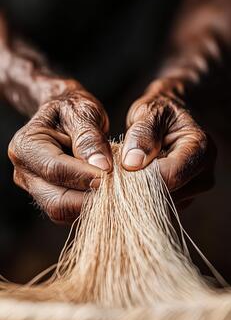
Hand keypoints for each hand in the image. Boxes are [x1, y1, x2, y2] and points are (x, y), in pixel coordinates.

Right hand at [8, 88, 111, 223]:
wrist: (64, 113)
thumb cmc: (72, 108)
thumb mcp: (82, 112)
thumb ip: (90, 138)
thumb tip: (101, 167)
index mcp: (26, 146)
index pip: (55, 169)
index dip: (85, 176)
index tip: (111, 175)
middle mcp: (25, 172)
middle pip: (56, 200)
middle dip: (88, 198)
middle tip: (116, 189)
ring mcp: (35, 187)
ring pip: (62, 212)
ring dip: (90, 206)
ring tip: (113, 191)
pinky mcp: (49, 197)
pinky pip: (68, 212)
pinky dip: (88, 207)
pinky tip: (105, 194)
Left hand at [122, 90, 215, 206]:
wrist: (169, 118)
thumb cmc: (160, 111)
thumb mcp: (150, 112)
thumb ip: (142, 133)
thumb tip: (133, 163)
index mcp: (200, 148)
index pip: (172, 174)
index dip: (144, 175)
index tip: (120, 169)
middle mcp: (204, 173)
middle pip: (169, 193)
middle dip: (140, 186)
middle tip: (119, 172)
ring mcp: (195, 189)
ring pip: (163, 203)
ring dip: (141, 193)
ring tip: (129, 174)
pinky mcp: (184, 198)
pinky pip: (161, 205)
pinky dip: (145, 197)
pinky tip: (135, 182)